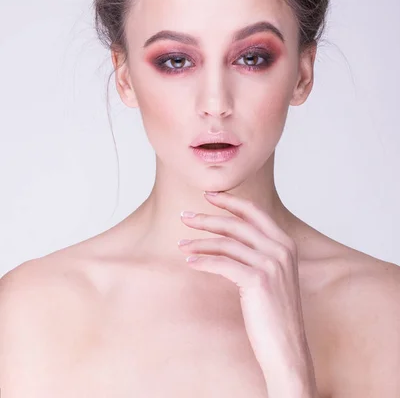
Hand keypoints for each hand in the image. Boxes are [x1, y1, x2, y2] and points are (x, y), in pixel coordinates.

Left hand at [178, 190, 318, 396]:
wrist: (287, 350)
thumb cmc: (274, 314)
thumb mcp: (273, 276)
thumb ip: (258, 253)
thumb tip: (227, 236)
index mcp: (286, 243)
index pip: (254, 212)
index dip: (230, 201)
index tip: (208, 195)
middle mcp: (281, 249)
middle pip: (236, 224)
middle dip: (207, 217)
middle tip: (184, 215)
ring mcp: (271, 264)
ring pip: (226, 243)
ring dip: (199, 241)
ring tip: (181, 244)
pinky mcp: (258, 280)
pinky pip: (222, 263)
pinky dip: (203, 260)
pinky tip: (190, 261)